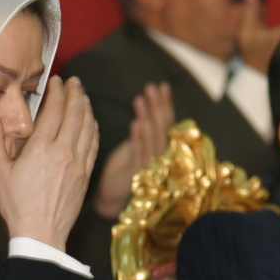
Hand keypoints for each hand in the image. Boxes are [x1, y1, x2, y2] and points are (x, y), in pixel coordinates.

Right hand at [0, 76, 98, 250]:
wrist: (41, 233)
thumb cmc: (18, 205)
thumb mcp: (0, 173)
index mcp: (41, 148)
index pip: (54, 110)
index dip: (57, 92)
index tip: (57, 81)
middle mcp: (64, 152)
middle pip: (75, 114)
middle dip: (76, 94)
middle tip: (75, 82)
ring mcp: (78, 163)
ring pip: (88, 127)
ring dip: (87, 108)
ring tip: (84, 97)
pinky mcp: (86, 174)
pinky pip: (94, 145)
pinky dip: (94, 129)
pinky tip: (91, 123)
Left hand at [93, 82, 174, 218]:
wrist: (111, 194)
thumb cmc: (124, 166)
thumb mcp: (137, 142)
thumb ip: (146, 126)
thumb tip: (148, 101)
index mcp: (161, 147)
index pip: (167, 123)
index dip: (165, 104)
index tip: (162, 86)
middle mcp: (161, 157)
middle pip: (163, 129)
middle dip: (158, 107)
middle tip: (153, 88)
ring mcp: (151, 167)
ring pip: (153, 139)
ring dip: (147, 118)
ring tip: (140, 99)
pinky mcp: (138, 176)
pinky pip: (140, 154)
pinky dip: (138, 138)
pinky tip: (136, 123)